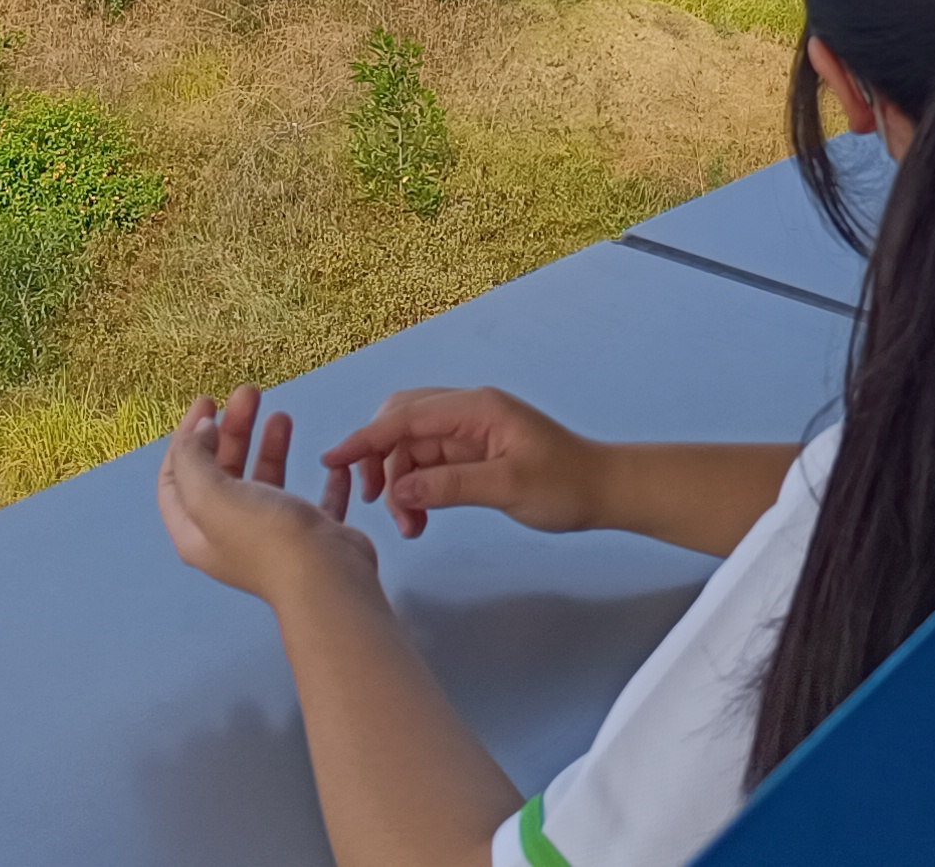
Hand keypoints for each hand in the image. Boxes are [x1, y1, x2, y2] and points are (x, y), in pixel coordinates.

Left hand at [158, 390, 369, 600]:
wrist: (325, 577)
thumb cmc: (263, 534)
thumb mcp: (210, 494)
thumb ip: (193, 458)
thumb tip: (200, 431)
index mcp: (197, 530)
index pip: (175, 479)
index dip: (186, 437)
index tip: (207, 402)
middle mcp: (230, 534)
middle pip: (222, 473)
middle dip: (231, 429)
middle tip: (249, 393)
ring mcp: (273, 536)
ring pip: (266, 482)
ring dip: (269, 446)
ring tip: (282, 415)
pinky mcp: (313, 536)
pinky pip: (315, 500)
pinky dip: (322, 479)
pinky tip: (332, 462)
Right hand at [319, 386, 603, 542]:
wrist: (604, 490)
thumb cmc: (565, 484)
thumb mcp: (507, 486)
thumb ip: (450, 484)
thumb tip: (398, 488)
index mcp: (476, 408)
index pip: (406, 417)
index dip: (365, 439)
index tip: (330, 461)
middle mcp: (469, 412)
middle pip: (402, 424)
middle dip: (380, 461)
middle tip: (377, 505)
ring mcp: (471, 432)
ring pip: (413, 448)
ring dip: (400, 483)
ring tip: (410, 527)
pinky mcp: (474, 453)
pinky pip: (430, 463)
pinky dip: (417, 487)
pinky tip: (421, 517)